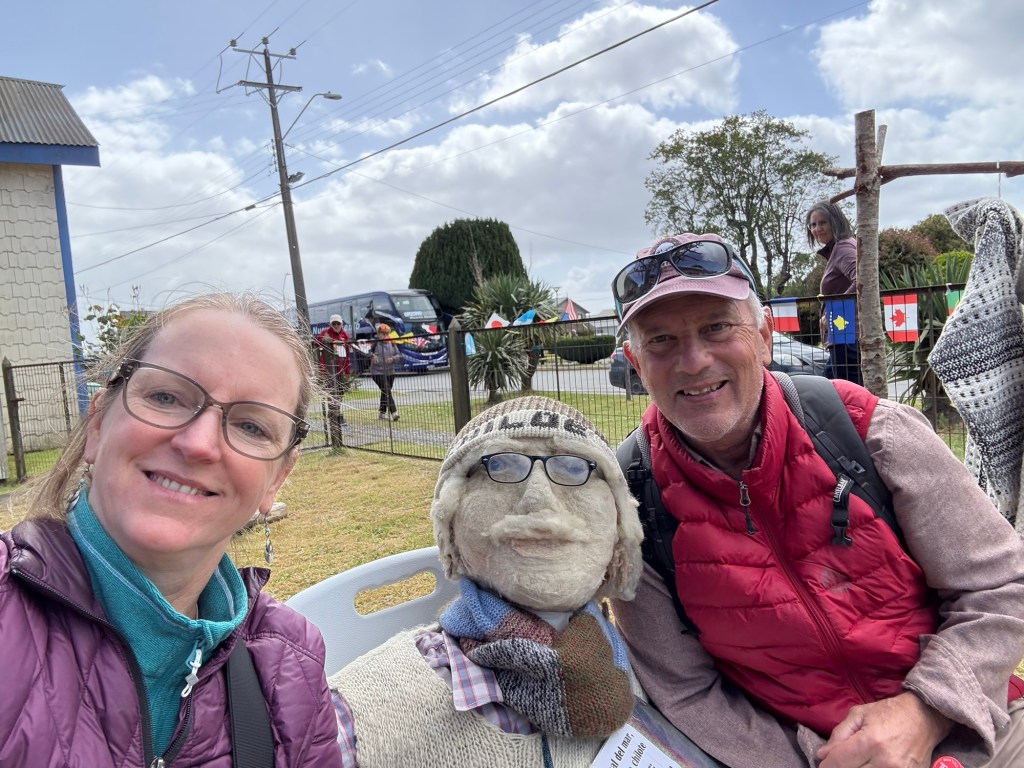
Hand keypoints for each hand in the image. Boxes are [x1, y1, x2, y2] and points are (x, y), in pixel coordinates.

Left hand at [817, 692, 952, 767]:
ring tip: (855, 762)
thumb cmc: (889, 713)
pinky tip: (869, 765)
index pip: (839, 762)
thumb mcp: (859, 714)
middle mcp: (885, 761)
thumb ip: (839, 735)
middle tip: (840, 762)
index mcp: (870, 742)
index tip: (823, 764)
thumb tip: (822, 755)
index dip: (826, 766)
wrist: (924, 717)